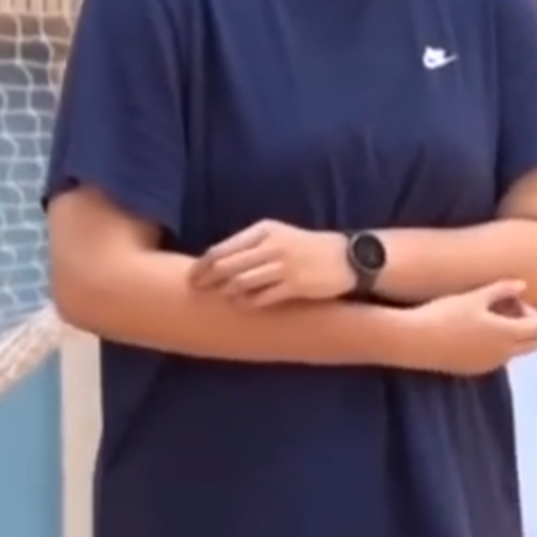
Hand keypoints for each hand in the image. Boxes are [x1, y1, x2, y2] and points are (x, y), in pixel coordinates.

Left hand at [189, 221, 354, 306]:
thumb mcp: (277, 235)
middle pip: (226, 265)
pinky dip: (248, 302)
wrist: (345, 257)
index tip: (191, 278)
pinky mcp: (296, 285)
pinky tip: (242, 306)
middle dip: (207, 279)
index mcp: (263, 231)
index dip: (202, 265)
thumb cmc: (305, 248)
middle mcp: (271, 246)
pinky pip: (262, 297)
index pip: (222, 248)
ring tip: (222, 298)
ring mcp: (284, 266)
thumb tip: (216, 261)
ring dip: (227, 292)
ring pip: (241, 281)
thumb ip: (250, 245)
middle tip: (197, 291)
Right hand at [397, 279, 536, 373]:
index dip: (532, 312)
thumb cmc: (446, 314)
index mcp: (508, 333)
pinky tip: (472, 334)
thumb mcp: (475, 297)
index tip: (512, 301)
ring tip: (486, 321)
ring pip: (514, 353)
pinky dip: (494, 348)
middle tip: (506, 312)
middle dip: (527, 328)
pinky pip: (496, 359)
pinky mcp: (474, 370)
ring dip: (510, 338)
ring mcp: (490, 365)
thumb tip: (523, 285)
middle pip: (534, 344)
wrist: (417, 341)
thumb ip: (502, 290)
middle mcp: (504, 353)